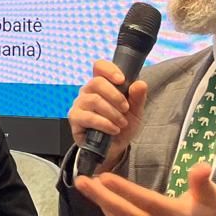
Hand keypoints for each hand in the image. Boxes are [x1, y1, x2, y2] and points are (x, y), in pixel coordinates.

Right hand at [68, 58, 148, 173]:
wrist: (115, 148)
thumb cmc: (122, 126)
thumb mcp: (136, 112)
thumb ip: (138, 98)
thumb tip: (140, 83)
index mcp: (102, 84)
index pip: (99, 67)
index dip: (109, 69)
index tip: (121, 80)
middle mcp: (88, 91)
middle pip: (97, 82)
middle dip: (115, 96)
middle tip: (126, 108)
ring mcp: (80, 104)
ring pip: (94, 100)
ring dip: (112, 112)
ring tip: (121, 123)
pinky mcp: (75, 118)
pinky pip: (88, 117)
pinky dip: (104, 124)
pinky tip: (113, 130)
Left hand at [74, 162, 215, 215]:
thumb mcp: (214, 200)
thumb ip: (202, 183)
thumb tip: (202, 166)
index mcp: (172, 215)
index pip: (143, 200)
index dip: (123, 189)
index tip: (103, 176)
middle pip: (123, 213)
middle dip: (100, 197)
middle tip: (81, 180)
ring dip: (102, 207)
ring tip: (88, 189)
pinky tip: (104, 207)